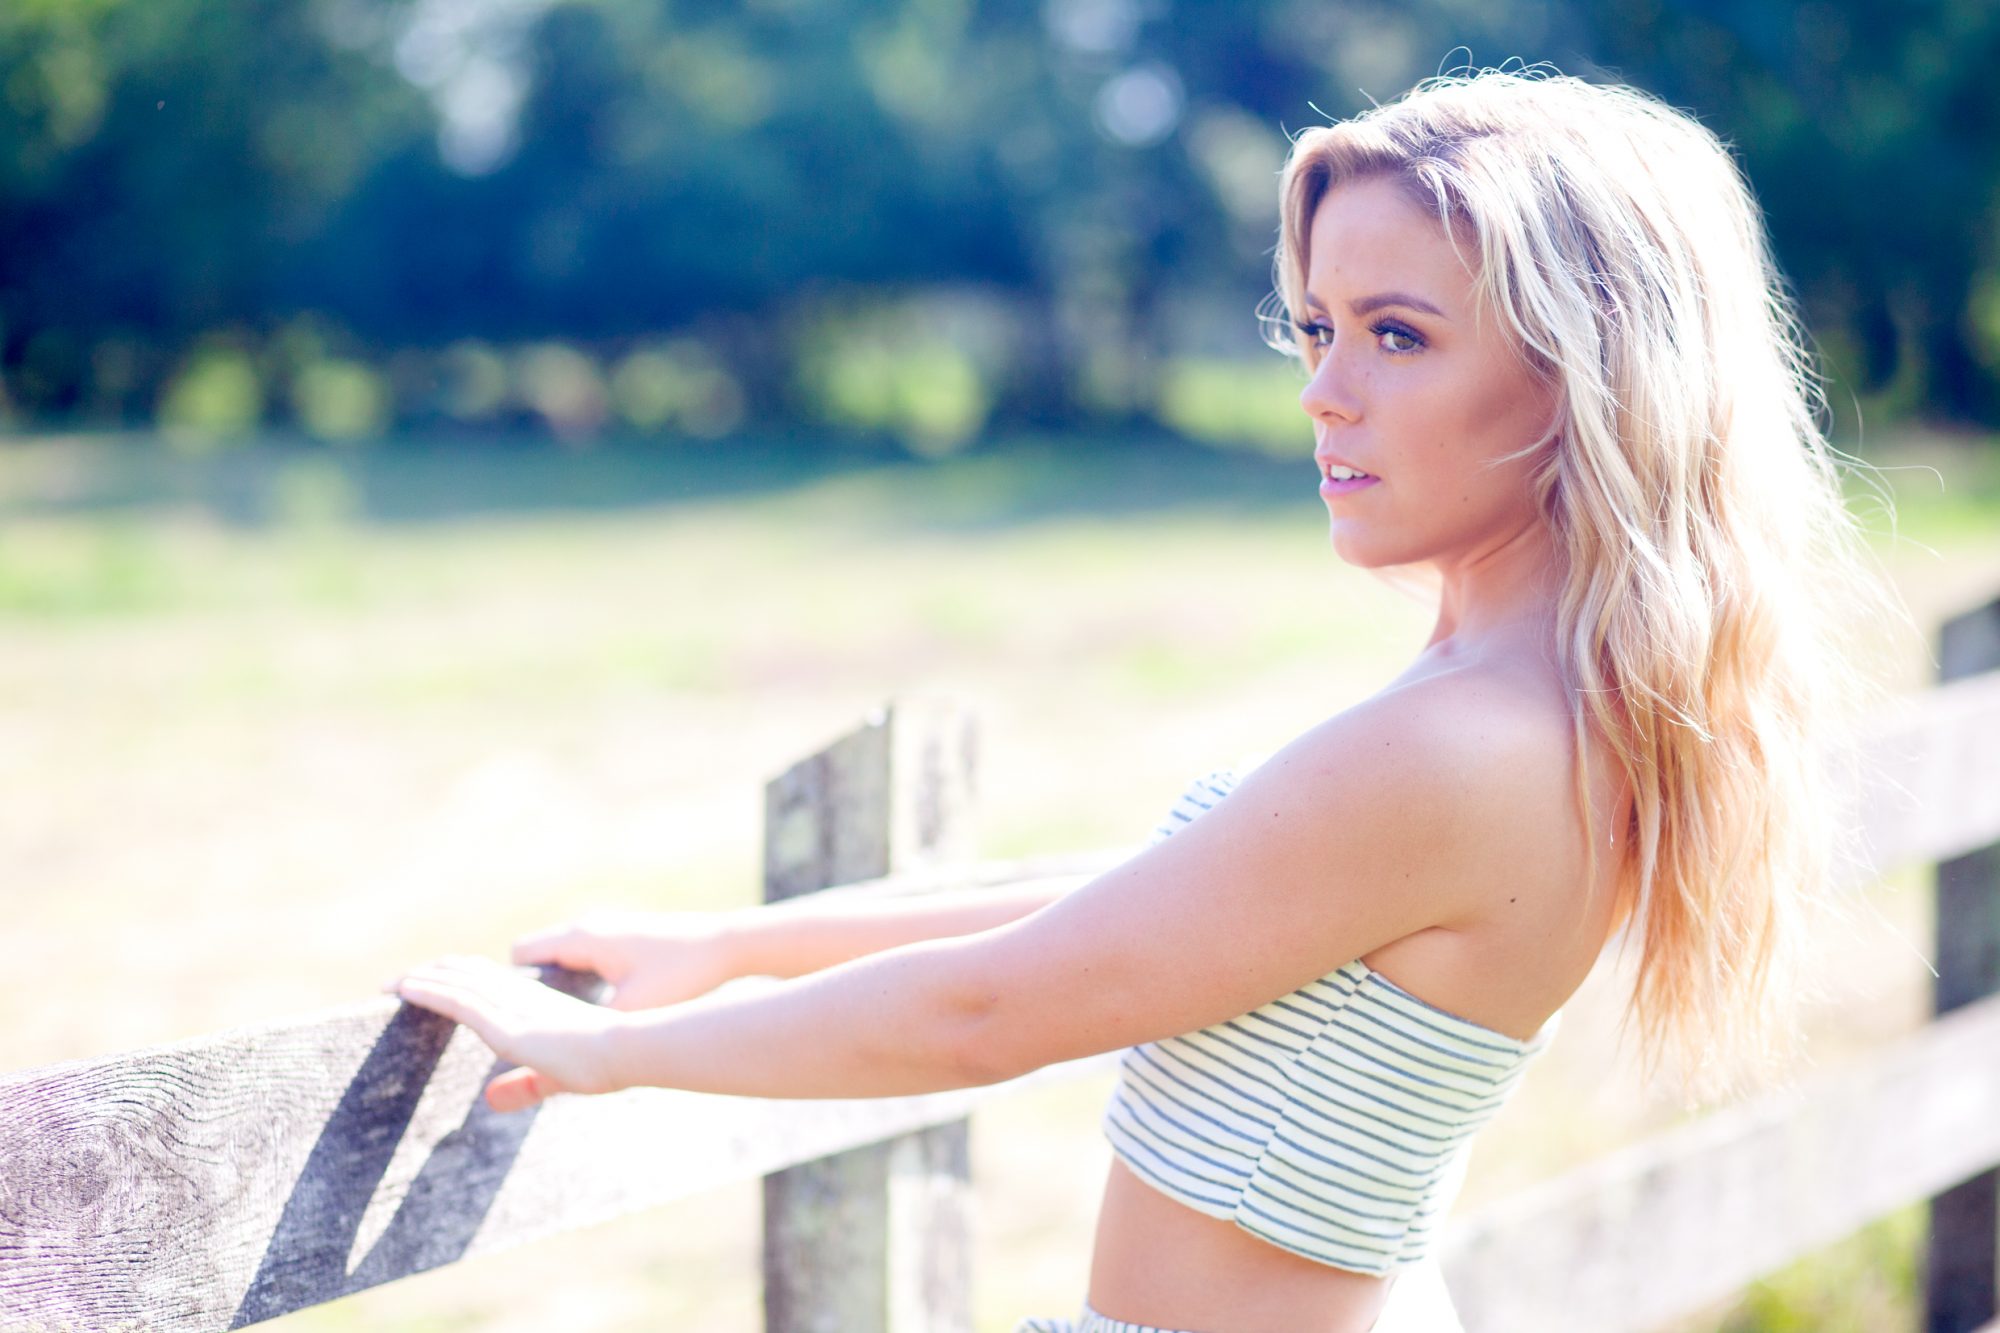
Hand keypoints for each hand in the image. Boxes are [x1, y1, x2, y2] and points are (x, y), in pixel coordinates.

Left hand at [392, 955, 629, 1112]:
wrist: (628, 1050)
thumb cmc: (606, 1062)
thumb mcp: (555, 1077)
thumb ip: (522, 1086)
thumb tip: (490, 1101)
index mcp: (535, 1004)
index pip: (486, 982)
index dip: (458, 978)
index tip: (431, 982)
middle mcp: (519, 996)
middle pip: (465, 973)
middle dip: (431, 974)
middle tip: (399, 982)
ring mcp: (510, 1006)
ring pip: (455, 981)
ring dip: (419, 979)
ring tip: (390, 983)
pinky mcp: (504, 1023)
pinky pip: (456, 1000)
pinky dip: (427, 992)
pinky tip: (405, 990)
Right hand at [509, 909, 739, 1010]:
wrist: (726, 945)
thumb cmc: (682, 974)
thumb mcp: (633, 1009)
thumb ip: (593, 1029)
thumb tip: (560, 1055)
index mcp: (583, 939)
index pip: (520, 954)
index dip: (508, 986)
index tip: (511, 1019)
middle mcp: (590, 927)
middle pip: (537, 956)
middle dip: (528, 990)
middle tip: (526, 1029)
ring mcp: (607, 930)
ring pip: (562, 958)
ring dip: (555, 986)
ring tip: (555, 1025)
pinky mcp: (624, 940)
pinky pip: (585, 959)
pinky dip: (579, 981)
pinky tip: (591, 1012)